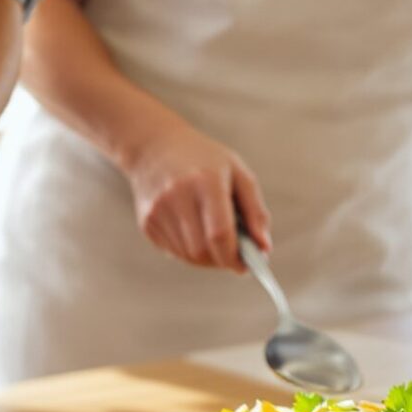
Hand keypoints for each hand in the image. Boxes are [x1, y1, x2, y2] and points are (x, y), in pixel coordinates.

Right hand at [118, 120, 269, 271]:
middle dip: (221, 259)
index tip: (246, 265)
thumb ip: (255, 210)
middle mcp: (178, 197)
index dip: (234, 256)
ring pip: (188, 256)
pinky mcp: (147, 223)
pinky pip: (174, 251)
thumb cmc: (202, 159)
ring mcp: (158, 211)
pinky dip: (189, 250)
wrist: (154, 147)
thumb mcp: (237, 173)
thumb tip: (263, 247)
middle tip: (233, 253)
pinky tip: (193, 229)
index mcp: (205, 181)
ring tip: (213, 236)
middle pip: (202, 250)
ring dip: (206, 256)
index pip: (219, 234)